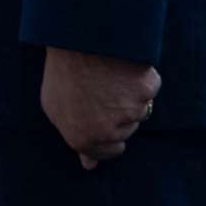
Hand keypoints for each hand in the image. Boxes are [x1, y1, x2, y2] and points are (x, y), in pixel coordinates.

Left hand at [40, 47, 160, 169]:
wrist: (77, 40)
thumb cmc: (64, 73)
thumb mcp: (57, 108)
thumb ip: (75, 137)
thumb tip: (89, 165)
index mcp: (84, 138)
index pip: (110, 152)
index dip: (106, 135)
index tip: (102, 119)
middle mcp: (110, 130)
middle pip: (125, 130)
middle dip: (116, 114)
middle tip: (97, 89)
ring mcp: (131, 110)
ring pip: (139, 110)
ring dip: (127, 96)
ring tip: (105, 76)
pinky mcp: (147, 90)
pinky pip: (148, 88)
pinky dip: (139, 78)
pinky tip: (120, 67)